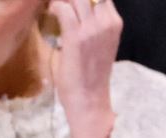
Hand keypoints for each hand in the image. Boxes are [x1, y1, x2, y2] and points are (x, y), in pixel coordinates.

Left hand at [48, 0, 121, 137]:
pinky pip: (62, 8)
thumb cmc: (91, 74)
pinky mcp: (75, 36)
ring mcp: (92, 29)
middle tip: (64, 5)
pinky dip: (55, 8)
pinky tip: (51, 14)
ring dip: (63, 0)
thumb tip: (75, 7)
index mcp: (114, 23)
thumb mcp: (100, 43)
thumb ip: (93, 23)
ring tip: (57, 7)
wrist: (89, 99)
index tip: (73, 4)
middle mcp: (106, 22)